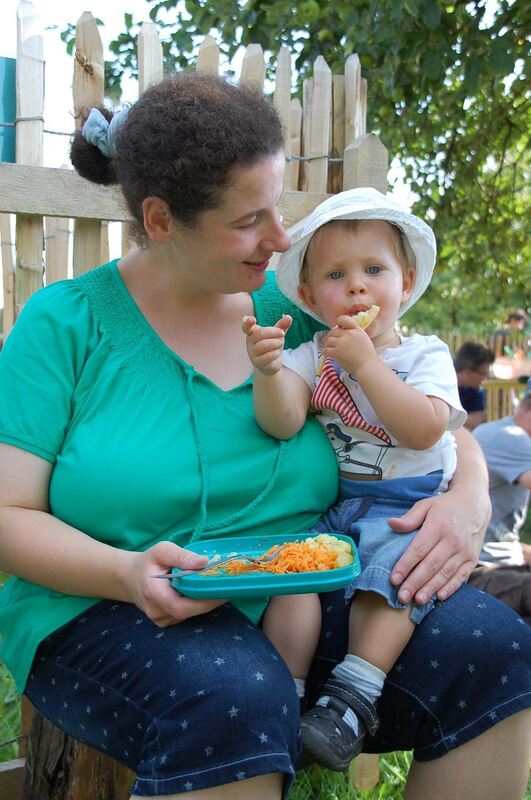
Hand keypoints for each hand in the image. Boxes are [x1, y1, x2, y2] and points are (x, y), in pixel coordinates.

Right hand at [127, 541, 225, 625]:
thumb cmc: (148, 562)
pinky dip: (196, 605)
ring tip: (216, 587)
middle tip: (227, 588)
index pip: (181, 606)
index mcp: (153, 593)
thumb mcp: (162, 550)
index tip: (223, 592)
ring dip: (204, 603)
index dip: (204, 603)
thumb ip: (182, 556)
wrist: (130, 577)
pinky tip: (200, 593)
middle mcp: (156, 612)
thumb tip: (205, 562)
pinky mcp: (165, 622)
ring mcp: (160, 620)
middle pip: (189, 612)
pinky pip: (185, 615)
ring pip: (189, 615)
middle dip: (209, 601)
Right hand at [242, 314, 291, 374]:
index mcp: (252, 332)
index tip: (252, 319)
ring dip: (276, 343)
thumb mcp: (277, 335)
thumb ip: (281, 326)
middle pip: (260, 333)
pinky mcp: (257, 362)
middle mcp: (250, 342)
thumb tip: (289, 316)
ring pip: (264, 345)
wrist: (271, 364)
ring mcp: (252, 353)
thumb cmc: (272, 346)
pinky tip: (278, 352)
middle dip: (274, 332)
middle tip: (282, 333)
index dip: (247, 322)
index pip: (246, 326)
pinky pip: (268, 356)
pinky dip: (276, 352)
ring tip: (281, 343)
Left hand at [322, 315, 376, 373]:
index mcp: (356, 330)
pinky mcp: (336, 352)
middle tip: (329, 340)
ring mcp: (341, 343)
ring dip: (327, 344)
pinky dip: (325, 351)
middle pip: (333, 331)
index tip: (338, 328)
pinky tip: (327, 353)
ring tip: (329, 347)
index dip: (338, 323)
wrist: (367, 366)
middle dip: (330, 336)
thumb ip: (354, 333)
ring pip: (328, 340)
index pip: (343, 319)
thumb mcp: (363, 338)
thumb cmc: (367, 355)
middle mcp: (348, 334)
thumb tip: (344, 331)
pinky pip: (325, 349)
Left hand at [388, 489, 488, 604]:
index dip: (405, 566)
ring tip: (417, 600)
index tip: (394, 579)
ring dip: (430, 588)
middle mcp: (452, 540)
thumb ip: (409, 518)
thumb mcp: (425, 505)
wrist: (474, 504)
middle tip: (401, 597)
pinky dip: (451, 587)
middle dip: (415, 583)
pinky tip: (440, 597)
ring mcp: (464, 551)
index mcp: (438, 526)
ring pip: (445, 573)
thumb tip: (391, 524)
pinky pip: (461, 576)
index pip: (419, 549)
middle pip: (431, 565)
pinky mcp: (472, 558)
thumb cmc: (444, 506)